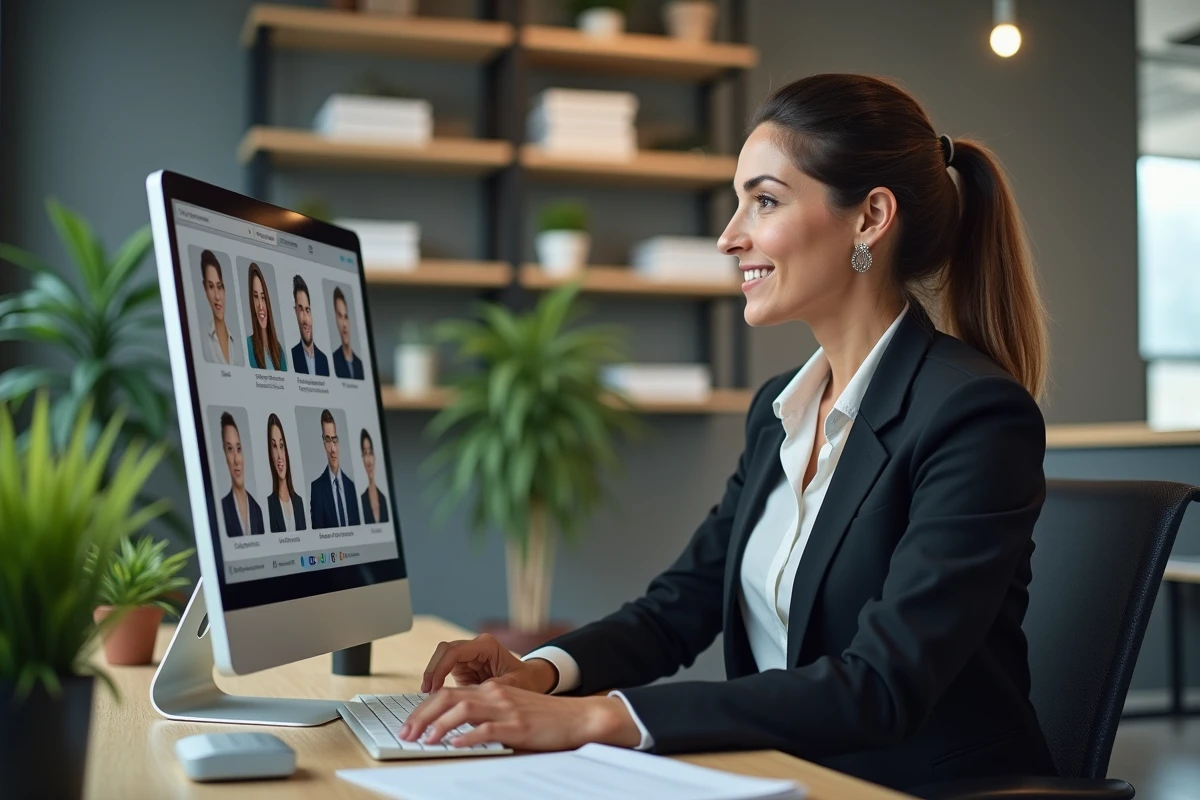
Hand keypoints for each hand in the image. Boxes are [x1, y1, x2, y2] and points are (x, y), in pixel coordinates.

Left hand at [399, 682, 641, 750]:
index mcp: (491, 690)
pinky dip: (467, 737)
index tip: (410, 724)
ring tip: (425, 740)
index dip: (424, 708)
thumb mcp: (510, 711)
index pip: (448, 693)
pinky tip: (455, 745)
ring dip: (439, 726)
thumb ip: (485, 716)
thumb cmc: (544, 718)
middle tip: (407, 733)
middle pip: (448, 698)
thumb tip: (454, 732)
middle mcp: (495, 694)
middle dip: (422, 715)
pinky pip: (487, 729)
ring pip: (463, 710)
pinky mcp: (518, 726)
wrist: (577, 717)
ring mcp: (506, 709)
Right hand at [420, 633, 557, 694]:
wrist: (531, 681)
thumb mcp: (511, 687)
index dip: (441, 668)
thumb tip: (469, 700)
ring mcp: (468, 655)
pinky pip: (443, 669)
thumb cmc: (524, 681)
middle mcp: (475, 646)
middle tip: (426, 692)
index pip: (455, 651)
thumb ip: (490, 690)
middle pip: (444, 651)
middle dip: (432, 670)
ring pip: (440, 658)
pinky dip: (436, 681)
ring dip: (432, 675)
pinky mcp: (463, 666)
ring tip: (427, 696)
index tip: (434, 687)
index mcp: (487, 645)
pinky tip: (433, 696)